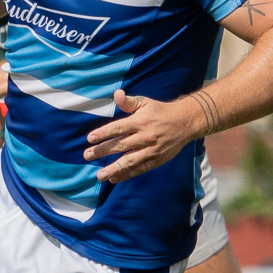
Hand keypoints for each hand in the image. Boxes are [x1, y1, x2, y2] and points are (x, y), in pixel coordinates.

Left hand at [84, 90, 201, 183]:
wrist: (185, 122)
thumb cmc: (160, 111)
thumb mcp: (145, 103)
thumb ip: (128, 102)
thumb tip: (116, 94)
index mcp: (140, 121)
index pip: (118, 128)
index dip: (103, 133)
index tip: (90, 139)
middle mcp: (145, 137)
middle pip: (120, 145)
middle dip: (102, 151)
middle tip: (87, 155)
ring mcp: (151, 150)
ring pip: (129, 161)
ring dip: (113, 168)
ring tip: (100, 175)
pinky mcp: (156, 160)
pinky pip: (139, 169)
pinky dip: (126, 174)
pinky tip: (114, 178)